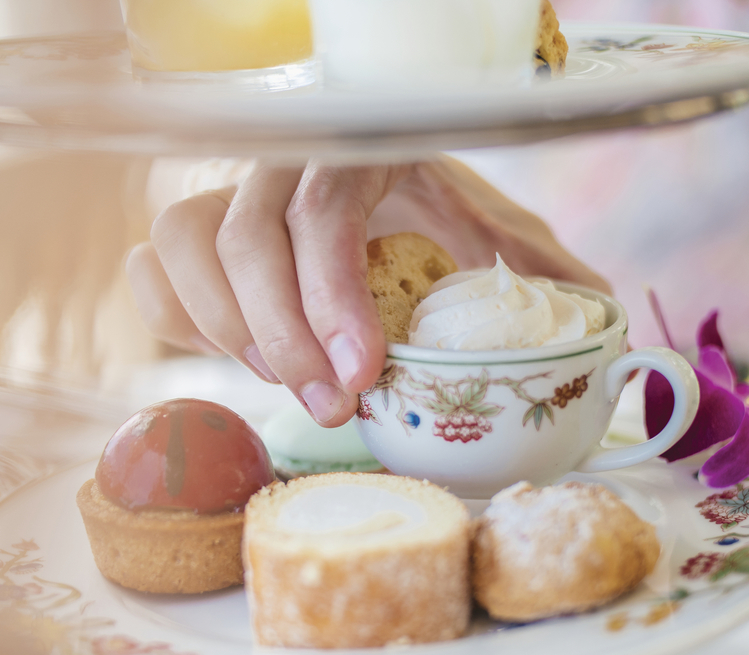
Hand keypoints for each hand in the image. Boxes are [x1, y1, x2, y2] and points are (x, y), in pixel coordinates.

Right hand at [127, 155, 609, 426]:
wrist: (356, 172)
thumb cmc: (420, 202)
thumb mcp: (483, 222)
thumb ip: (530, 260)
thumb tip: (596, 307)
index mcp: (352, 153)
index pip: (322, 215)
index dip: (332, 298)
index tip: (364, 373)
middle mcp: (278, 166)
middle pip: (246, 243)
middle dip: (284, 339)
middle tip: (333, 408)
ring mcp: (224, 192)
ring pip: (187, 251)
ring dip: (231, 333)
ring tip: (292, 386)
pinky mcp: (189, 233)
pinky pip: (152, 272)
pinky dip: (182, 323)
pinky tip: (236, 356)